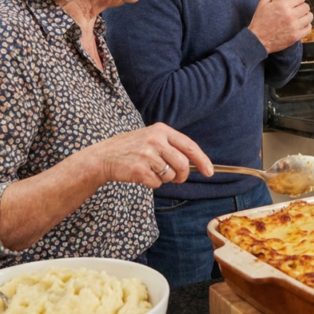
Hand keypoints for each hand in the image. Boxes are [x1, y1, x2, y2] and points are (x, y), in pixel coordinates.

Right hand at [86, 123, 213, 188]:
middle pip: (183, 164)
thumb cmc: (131, 148)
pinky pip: (157, 184)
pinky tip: (142, 175)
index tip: (209, 172)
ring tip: (152, 171)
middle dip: (183, 175)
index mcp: (161, 130)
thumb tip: (196, 163)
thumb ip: (172, 146)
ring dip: (165, 179)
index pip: (190, 146)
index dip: (203, 160)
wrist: (104, 156)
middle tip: (176, 178)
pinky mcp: (139, 170)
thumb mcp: (151, 137)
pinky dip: (152, 184)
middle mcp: (155, 140)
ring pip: (170, 175)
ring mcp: (147, 155)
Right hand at [249, 0, 312, 52]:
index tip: (294, 2)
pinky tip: (299, 25)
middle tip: (296, 10)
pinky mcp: (295, 36)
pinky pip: (308, 28)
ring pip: (309, 17)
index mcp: (282, 5)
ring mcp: (293, 26)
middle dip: (301, 6)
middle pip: (306, 6)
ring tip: (298, 17)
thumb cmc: (259, 20)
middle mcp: (289, 15)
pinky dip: (306, 26)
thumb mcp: (264, 3)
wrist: (257, 40)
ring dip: (305, 15)